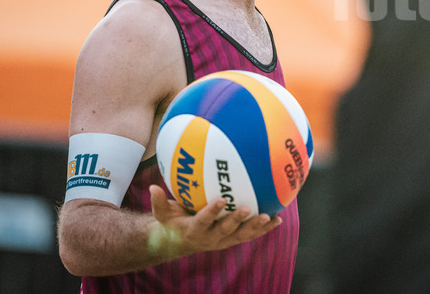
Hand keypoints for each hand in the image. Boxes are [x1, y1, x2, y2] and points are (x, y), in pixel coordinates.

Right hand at [147, 185, 281, 257]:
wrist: (181, 242)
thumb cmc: (172, 222)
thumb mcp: (162, 214)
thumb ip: (159, 202)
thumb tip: (151, 186)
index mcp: (194, 229)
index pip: (203, 220)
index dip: (213, 211)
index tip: (221, 199)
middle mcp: (210, 238)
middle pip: (225, 230)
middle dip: (237, 220)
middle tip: (247, 208)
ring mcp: (224, 240)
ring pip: (242, 235)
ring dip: (255, 227)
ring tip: (268, 217)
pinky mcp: (234, 240)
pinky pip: (251, 235)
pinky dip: (264, 228)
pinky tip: (278, 219)